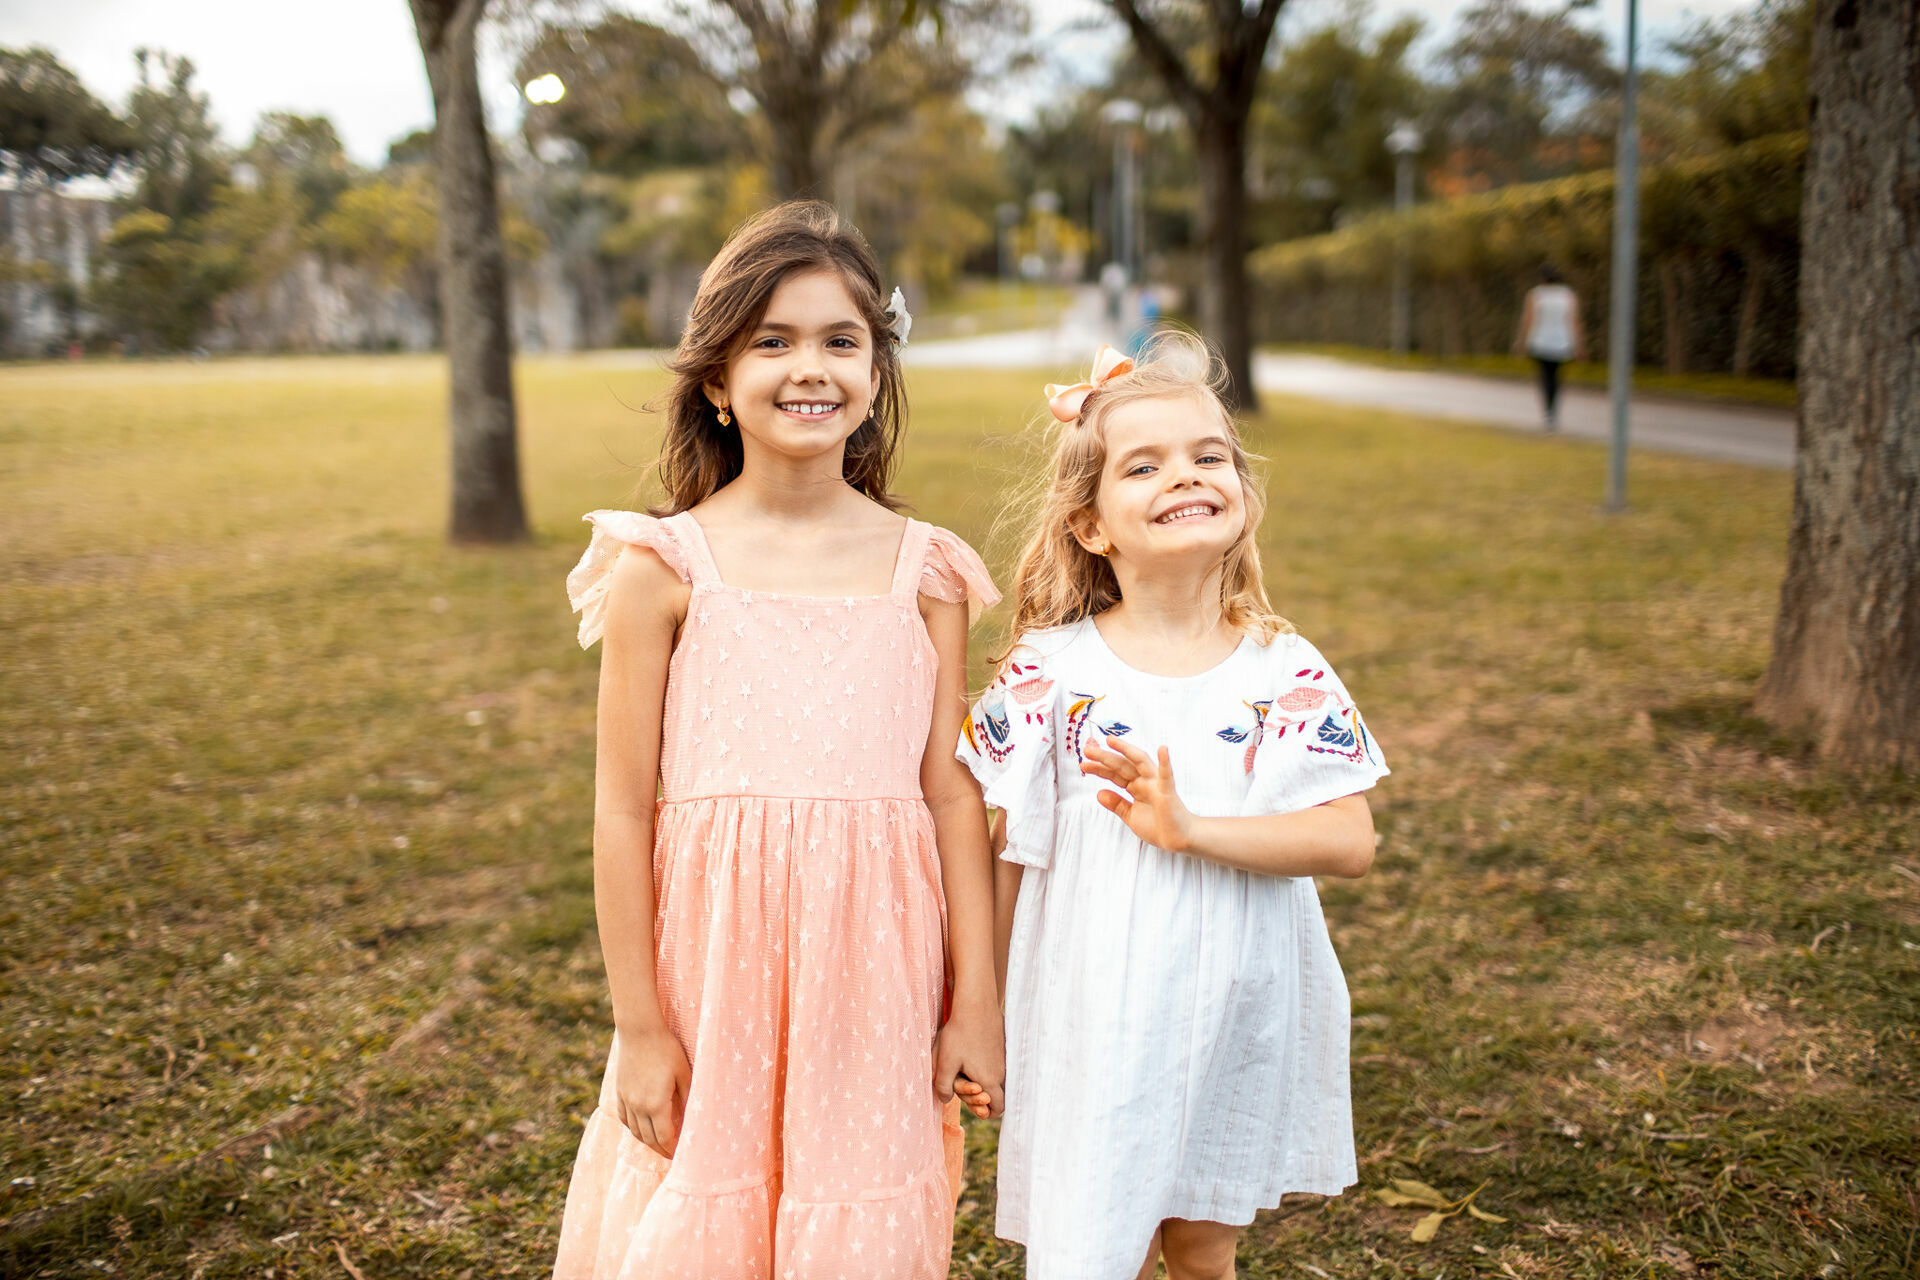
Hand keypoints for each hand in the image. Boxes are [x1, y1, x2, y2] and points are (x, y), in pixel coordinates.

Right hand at [614, 1024, 690, 1159]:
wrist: (639, 1031)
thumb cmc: (666, 1049)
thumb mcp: (684, 1073)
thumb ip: (687, 1098)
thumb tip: (690, 1119)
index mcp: (656, 1104)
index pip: (664, 1138)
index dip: (671, 1150)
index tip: (679, 1156)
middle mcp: (638, 1107)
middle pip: (648, 1139)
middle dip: (660, 1149)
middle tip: (670, 1155)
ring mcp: (626, 1100)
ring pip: (635, 1131)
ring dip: (647, 1141)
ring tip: (658, 1144)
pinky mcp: (619, 1092)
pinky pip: (625, 1118)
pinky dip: (633, 1128)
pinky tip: (641, 1127)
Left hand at [934, 999, 1004, 1119]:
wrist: (976, 1004)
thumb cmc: (959, 1034)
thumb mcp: (945, 1062)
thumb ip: (943, 1086)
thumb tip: (945, 1100)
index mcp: (989, 1080)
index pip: (998, 1109)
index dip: (988, 1113)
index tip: (976, 1107)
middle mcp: (1002, 1072)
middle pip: (1000, 1094)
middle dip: (984, 1096)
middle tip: (967, 1086)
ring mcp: (1005, 1058)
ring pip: (1000, 1078)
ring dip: (987, 1079)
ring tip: (968, 1068)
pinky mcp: (1004, 1045)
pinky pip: (1000, 1063)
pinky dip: (990, 1065)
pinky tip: (974, 1052)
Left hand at [1082, 736, 1194, 853]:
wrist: (1178, 840)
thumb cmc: (1159, 827)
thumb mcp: (1131, 816)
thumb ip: (1117, 804)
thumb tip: (1099, 793)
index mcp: (1136, 787)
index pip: (1114, 774)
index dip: (1099, 768)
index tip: (1084, 763)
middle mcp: (1145, 782)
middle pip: (1122, 766)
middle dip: (1105, 757)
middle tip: (1087, 750)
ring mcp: (1156, 785)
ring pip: (1140, 763)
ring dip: (1126, 750)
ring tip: (1111, 740)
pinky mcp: (1168, 792)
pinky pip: (1166, 776)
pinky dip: (1165, 762)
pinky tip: (1162, 749)